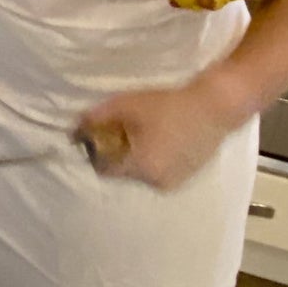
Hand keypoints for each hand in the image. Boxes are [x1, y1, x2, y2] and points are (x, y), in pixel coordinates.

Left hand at [75, 82, 240, 191]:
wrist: (215, 107)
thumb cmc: (167, 104)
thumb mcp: (126, 105)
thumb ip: (95, 119)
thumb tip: (72, 131)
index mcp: (140, 167)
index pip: (104, 170)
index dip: (97, 153)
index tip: (101, 136)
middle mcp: (155, 182)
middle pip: (123, 172)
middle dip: (118, 153)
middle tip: (124, 130)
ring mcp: (174, 182)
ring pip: (142, 173)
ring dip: (137, 158)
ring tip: (145, 133)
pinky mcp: (187, 177)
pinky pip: (159, 172)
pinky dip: (155, 159)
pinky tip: (162, 139)